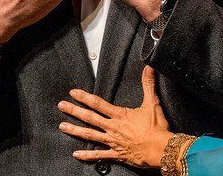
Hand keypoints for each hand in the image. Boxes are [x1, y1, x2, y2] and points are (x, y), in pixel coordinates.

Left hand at [58, 66, 172, 167]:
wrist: (161, 148)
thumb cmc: (156, 128)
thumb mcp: (152, 102)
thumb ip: (148, 84)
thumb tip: (149, 68)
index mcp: (120, 115)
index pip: (98, 103)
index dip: (84, 97)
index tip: (73, 92)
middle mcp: (113, 128)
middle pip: (90, 118)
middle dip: (74, 111)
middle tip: (61, 106)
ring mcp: (113, 142)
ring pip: (90, 135)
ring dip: (75, 130)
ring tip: (63, 127)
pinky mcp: (116, 154)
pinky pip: (99, 155)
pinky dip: (87, 155)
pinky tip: (76, 154)